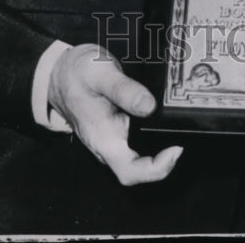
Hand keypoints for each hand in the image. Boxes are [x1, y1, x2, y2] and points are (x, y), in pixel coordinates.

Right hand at [49, 43, 182, 185]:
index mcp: (102, 138)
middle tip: (185, 133)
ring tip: (180, 124)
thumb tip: (149, 106)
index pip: (131, 172)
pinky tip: (166, 118)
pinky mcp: (116, 129)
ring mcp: (112, 138)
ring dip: (161, 145)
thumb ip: (124, 90)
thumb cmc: (76, 73)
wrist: (59, 72)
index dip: (157, 169)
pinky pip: (137, 140)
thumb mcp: (100, 73)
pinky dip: (153, 134)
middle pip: (140, 168)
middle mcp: (108, 145)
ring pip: (140, 154)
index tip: (176, 150)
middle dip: (165, 158)